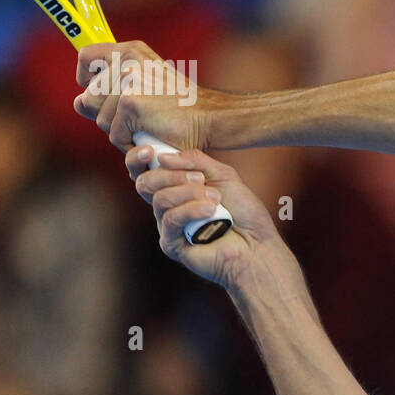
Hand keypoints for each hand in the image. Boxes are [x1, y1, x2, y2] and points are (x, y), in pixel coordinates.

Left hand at [75, 40, 216, 152]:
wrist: (210, 118)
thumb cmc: (179, 108)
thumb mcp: (144, 87)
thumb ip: (108, 90)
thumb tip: (78, 103)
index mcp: (131, 50)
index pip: (86, 57)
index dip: (87, 80)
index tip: (102, 93)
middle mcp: (127, 59)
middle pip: (88, 97)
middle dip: (107, 116)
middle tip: (139, 118)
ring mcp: (128, 80)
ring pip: (100, 119)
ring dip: (120, 132)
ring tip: (147, 127)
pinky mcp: (130, 103)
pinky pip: (114, 134)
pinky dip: (131, 143)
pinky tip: (151, 136)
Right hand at [130, 146, 284, 291]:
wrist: (257, 244)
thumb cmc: (244, 212)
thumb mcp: (223, 175)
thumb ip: (195, 161)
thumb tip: (161, 157)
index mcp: (176, 188)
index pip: (144, 171)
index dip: (138, 159)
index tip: (149, 150)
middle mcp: (168, 207)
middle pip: (146, 183)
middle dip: (173, 175)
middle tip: (201, 180)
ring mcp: (167, 226)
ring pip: (160, 199)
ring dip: (190, 194)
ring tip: (216, 200)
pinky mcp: (171, 244)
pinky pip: (170, 219)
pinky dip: (192, 210)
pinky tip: (211, 211)